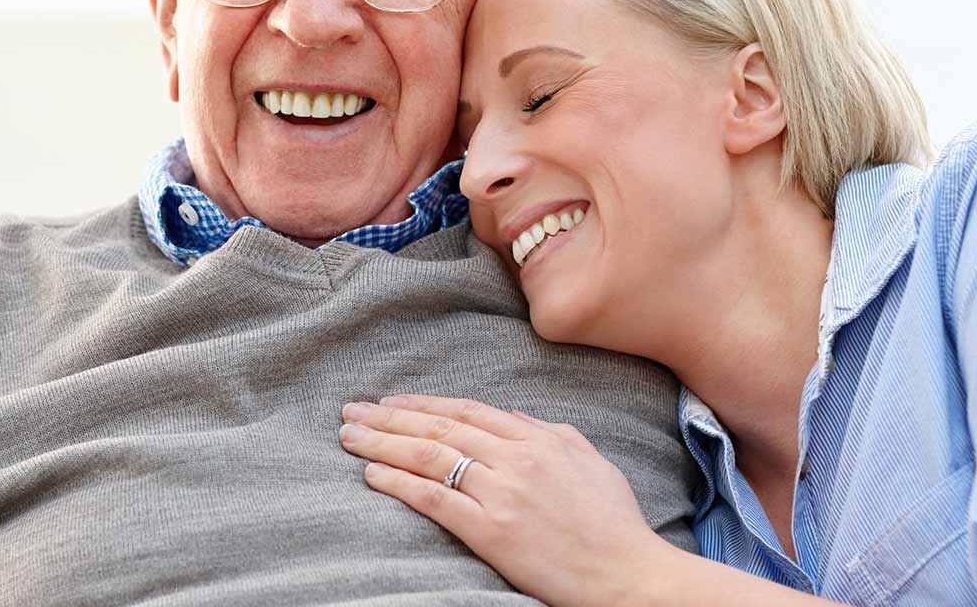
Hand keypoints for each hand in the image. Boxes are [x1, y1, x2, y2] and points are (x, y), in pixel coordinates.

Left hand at [339, 395, 672, 606]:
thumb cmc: (614, 524)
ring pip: (429, 456)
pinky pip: (434, 499)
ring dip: (382, 443)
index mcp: (538, 439)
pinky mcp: (491, 531)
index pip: (468, 410)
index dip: (424, 402)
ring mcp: (502, 494)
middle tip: (351, 411)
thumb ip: (550, 432)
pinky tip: (372, 474)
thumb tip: (511, 414)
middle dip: (389, 416)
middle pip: (439, 426)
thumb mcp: (589, 460)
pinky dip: (399, 483)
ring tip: (348, 437)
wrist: (628, 574)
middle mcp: (516, 459)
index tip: (391, 400)